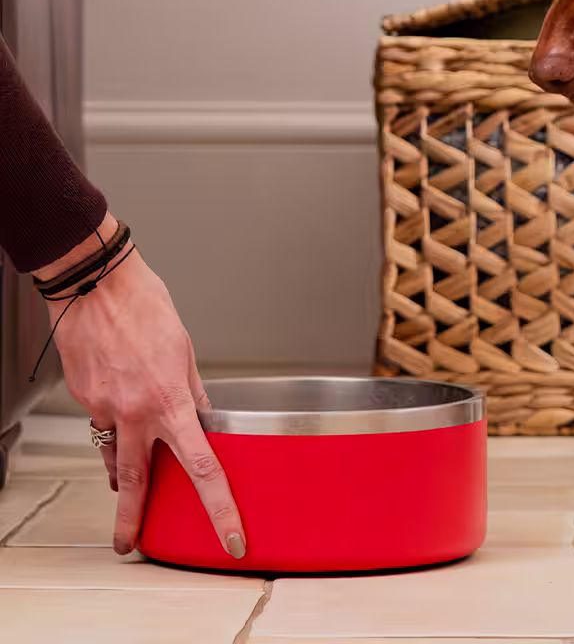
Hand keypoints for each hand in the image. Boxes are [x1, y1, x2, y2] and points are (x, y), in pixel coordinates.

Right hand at [40, 219, 244, 558]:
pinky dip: (112, 434)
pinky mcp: (83, 399)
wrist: (97, 286)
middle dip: (133, 521)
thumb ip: (194, 395)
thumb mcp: (187, 353)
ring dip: (120, 479)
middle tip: (130, 546)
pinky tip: (119, 423)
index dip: (220, 509)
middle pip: (137, 483)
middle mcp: (136, 413)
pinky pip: (101, 427)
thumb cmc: (146, 310)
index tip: (230, 536)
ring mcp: (105, 409)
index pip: (204, 469)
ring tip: (127, 493)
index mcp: (172, 404)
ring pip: (112, 458)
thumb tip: (204, 421)